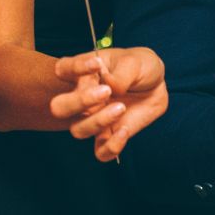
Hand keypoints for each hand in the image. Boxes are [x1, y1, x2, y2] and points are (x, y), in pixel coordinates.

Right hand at [50, 46, 168, 161]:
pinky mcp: (109, 136)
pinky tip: (125, 130)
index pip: (63, 69)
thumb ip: (121, 73)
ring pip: (78, 130)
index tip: (97, 64)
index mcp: (83, 73)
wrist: (156, 86)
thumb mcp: (135, 61)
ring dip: (98, 121)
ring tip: (121, 107)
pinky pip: (101, 152)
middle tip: (105, 92)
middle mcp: (82, 97)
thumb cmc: (140, 68)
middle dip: (78, 102)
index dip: (75, 68)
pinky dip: (112, 147)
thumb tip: (110, 84)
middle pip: (59, 107)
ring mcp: (93, 119)